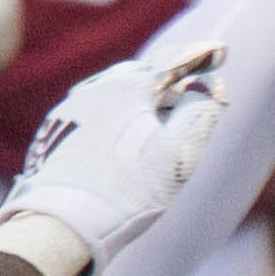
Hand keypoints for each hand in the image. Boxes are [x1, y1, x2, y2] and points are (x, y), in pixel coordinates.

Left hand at [0, 51, 225, 275]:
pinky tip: (120, 147)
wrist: (62, 222)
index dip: (200, 57)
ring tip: (155, 126)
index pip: (173, 62)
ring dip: (139, 105)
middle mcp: (94, 88)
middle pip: (142, 77)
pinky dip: (115, 124)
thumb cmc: (128, 188)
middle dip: (167, 84)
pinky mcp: (53, 135)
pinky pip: (93, 118)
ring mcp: (69, 111)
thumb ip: (200, 112)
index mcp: (127, 85)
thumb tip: (206, 87)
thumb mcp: (179, 152)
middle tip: (189, 98)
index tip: (220, 53)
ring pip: (114, 97)